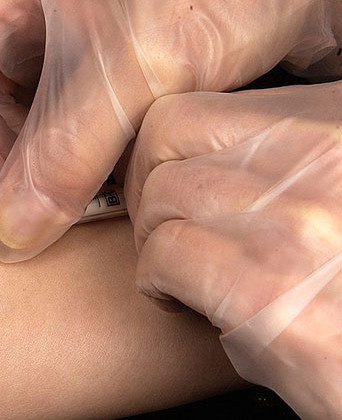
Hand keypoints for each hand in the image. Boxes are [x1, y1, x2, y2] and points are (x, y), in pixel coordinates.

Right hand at [0, 0, 335, 260]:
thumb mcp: (129, 70)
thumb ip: (64, 153)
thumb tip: (14, 227)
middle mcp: (20, 13)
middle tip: (11, 227)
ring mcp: (55, 39)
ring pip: (14, 119)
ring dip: (30, 173)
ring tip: (56, 211)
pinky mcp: (92, 67)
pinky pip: (57, 123)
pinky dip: (68, 162)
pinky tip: (88, 188)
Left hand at [125, 82, 341, 417]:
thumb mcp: (332, 193)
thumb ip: (281, 163)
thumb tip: (205, 158)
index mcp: (337, 122)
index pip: (204, 104)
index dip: (169, 149)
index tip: (170, 181)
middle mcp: (325, 153)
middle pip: (166, 133)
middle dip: (147, 185)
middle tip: (165, 227)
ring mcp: (299, 216)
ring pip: (159, 194)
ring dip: (154, 238)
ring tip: (186, 272)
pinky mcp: (266, 286)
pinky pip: (162, 255)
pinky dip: (158, 284)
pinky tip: (189, 304)